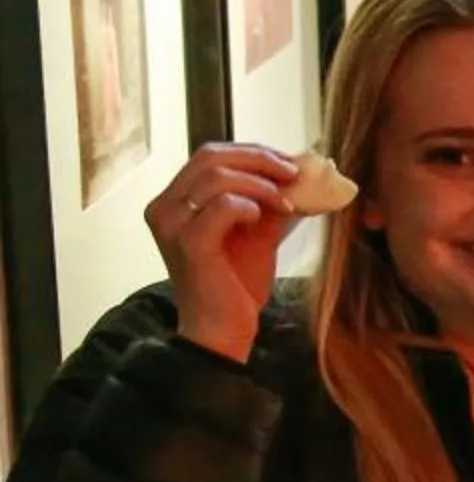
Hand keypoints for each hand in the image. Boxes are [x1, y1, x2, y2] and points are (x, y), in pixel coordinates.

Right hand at [148, 143, 302, 360]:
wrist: (225, 328)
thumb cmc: (236, 284)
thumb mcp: (257, 233)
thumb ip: (269, 202)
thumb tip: (301, 174)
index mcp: (174, 200)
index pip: (209, 155)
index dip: (252, 152)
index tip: (288, 162)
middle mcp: (164, 207)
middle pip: (209, 156)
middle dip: (259, 159)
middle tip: (294, 173)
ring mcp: (172, 224)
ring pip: (215, 176)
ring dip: (260, 184)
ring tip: (286, 202)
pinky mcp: (188, 243)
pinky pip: (222, 205)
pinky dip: (249, 204)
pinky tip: (264, 218)